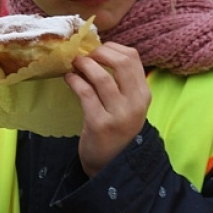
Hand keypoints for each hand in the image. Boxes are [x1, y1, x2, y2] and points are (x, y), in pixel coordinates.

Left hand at [66, 43, 151, 175]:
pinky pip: (86, 93)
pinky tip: (69, 78)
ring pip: (101, 76)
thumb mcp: (128, 105)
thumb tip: (97, 52)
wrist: (111, 165)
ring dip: (84, 65)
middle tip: (83, 54)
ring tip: (74, 63)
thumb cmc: (117, 130)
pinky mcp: (100, 124)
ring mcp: (118, 114)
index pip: (132, 57)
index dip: (111, 48)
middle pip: (121, 62)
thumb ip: (122, 83)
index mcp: (143, 94)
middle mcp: (135, 102)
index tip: (96, 49)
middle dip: (98, 52)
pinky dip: (74, 80)